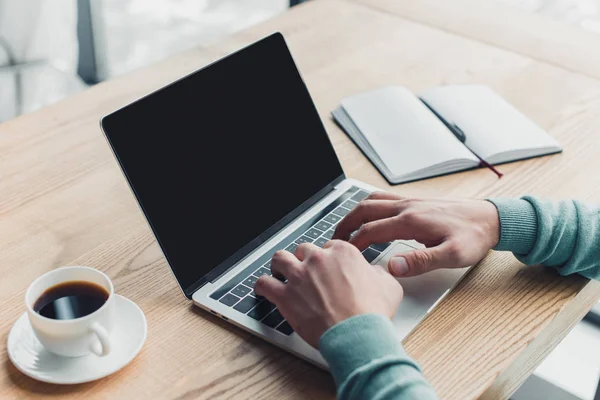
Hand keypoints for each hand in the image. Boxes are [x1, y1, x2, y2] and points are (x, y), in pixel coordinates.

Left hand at [254, 240, 402, 347]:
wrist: (357, 334)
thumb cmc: (372, 313)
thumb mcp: (388, 285)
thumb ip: (379, 273)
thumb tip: (375, 273)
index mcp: (342, 252)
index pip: (329, 246)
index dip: (327, 258)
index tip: (326, 266)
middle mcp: (318, 259)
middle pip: (303, 250)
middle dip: (303, 259)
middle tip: (305, 271)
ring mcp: (299, 276)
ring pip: (280, 259)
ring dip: (279, 265)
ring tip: (279, 272)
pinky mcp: (285, 296)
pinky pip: (263, 283)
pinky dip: (261, 286)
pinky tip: (263, 289)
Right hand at [333, 192, 499, 276]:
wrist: (491, 218)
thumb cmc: (473, 238)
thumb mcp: (451, 256)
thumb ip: (421, 262)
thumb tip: (393, 267)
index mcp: (411, 221)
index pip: (371, 231)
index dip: (353, 243)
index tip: (344, 255)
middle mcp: (407, 206)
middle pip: (364, 210)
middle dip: (345, 224)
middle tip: (334, 239)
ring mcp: (410, 200)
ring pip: (372, 200)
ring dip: (354, 213)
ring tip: (345, 227)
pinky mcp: (416, 200)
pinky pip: (383, 197)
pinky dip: (368, 204)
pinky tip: (369, 214)